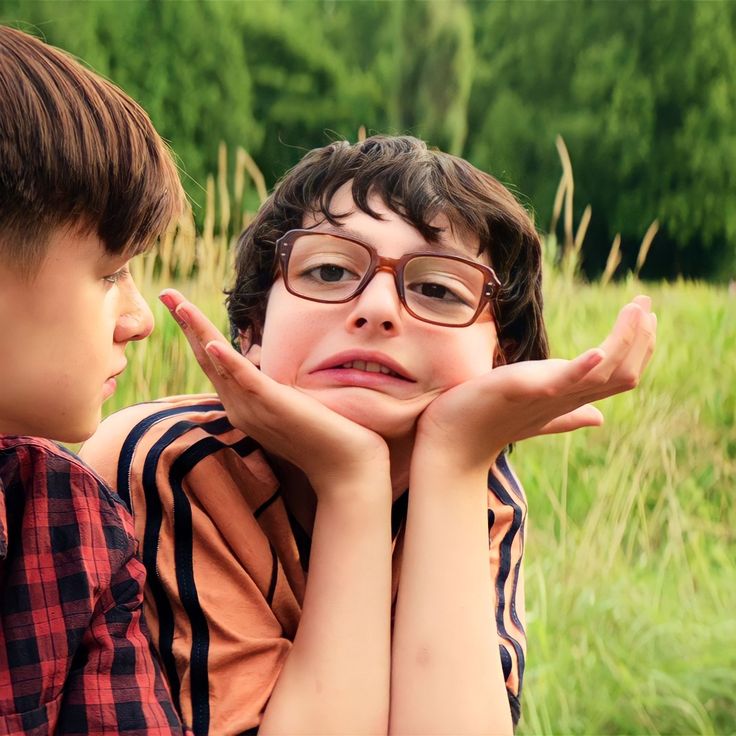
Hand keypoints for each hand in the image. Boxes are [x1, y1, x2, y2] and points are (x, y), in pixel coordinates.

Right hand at [159, 289, 389, 495]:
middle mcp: (239, 408)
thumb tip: (260, 351)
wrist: (345, 468)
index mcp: (242, 406)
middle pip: (206, 358)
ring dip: (198, 331)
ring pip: (218, 364)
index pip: (212, 363)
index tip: (181, 306)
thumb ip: (269, 379)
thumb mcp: (288, 399)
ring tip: (179, 304)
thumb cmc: (324, 434)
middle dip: (186, 323)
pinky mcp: (273, 406)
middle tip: (166, 293)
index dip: (195, 333)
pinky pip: (246, 380)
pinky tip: (212, 343)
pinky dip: (228, 361)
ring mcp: (253, 409)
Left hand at [415, 295, 656, 471]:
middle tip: (645, 302)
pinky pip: (561, 382)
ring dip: (624, 341)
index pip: (620, 375)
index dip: (639, 346)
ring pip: (604, 374)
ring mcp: (548, 397)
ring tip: (636, 309)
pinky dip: (583, 368)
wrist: (454, 442)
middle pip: (622, 373)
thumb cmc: (491, 425)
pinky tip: (599, 350)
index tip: (645, 314)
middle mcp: (567, 399)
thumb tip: (599, 419)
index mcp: (571, 398)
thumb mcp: (538, 414)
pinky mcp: (524, 392)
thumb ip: (570, 414)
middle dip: (639, 337)